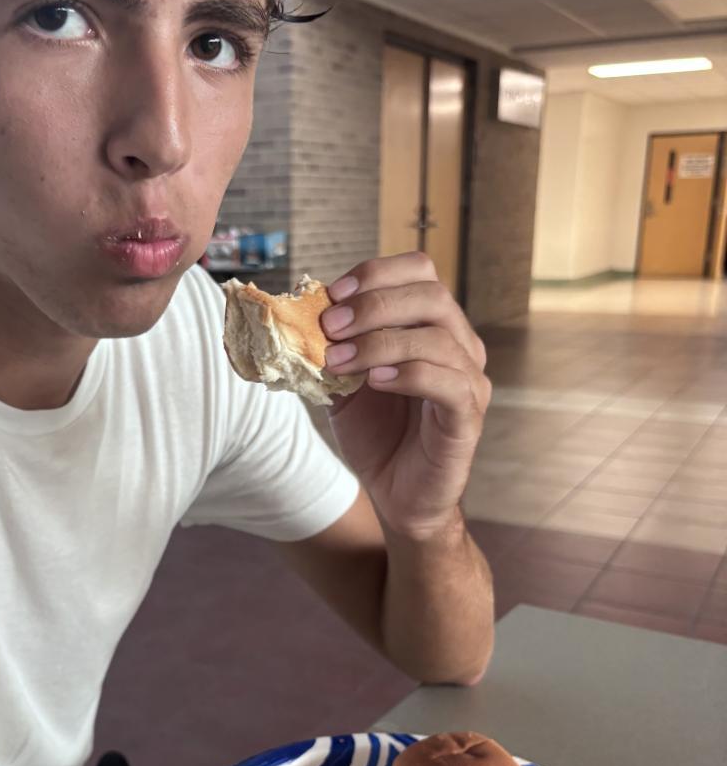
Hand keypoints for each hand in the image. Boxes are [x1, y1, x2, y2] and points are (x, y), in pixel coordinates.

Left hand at [321, 253, 489, 537]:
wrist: (397, 494)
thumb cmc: (377, 434)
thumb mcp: (343, 381)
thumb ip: (331, 346)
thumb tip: (296, 313)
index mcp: (432, 326)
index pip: (420, 272)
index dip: (376, 274)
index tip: (333, 294)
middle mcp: (460, 344)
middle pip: (431, 296)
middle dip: (373, 305)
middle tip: (330, 326)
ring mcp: (469, 379)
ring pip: (437, 338)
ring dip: (380, 342)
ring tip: (338, 361)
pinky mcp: (468, 416)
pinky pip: (448, 383)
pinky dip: (408, 374)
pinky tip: (374, 381)